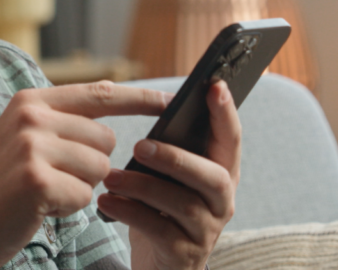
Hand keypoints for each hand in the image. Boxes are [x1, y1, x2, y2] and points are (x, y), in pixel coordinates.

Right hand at [0, 81, 170, 269]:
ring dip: (80, 188)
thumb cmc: (0, 188)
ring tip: (43, 192)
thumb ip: (63, 118)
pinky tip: (38, 207)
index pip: (99, 92)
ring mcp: (31, 145)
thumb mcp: (25, 139)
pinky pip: (86, 195)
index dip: (139, 98)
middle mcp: (29, 115)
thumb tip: (114, 93)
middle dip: (90, 166)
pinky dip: (69, 208)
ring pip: (100, 168)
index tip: (171, 100)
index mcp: (29, 100)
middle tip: (50, 179)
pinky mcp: (36, 178)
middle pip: (105, 139)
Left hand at [96, 80, 241, 269]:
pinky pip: (160, 230)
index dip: (226, 113)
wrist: (157, 264)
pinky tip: (106, 202)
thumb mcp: (165, 176)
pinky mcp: (185, 253)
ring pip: (183, 203)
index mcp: (220, 173)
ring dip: (143, 186)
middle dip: (177, 158)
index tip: (215, 85)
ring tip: (110, 177)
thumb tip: (135, 98)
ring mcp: (207, 230)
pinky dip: (131, 212)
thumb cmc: (159, 208)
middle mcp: (222, 201)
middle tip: (139, 145)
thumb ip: (165, 146)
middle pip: (213, 176)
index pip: (230, 140)